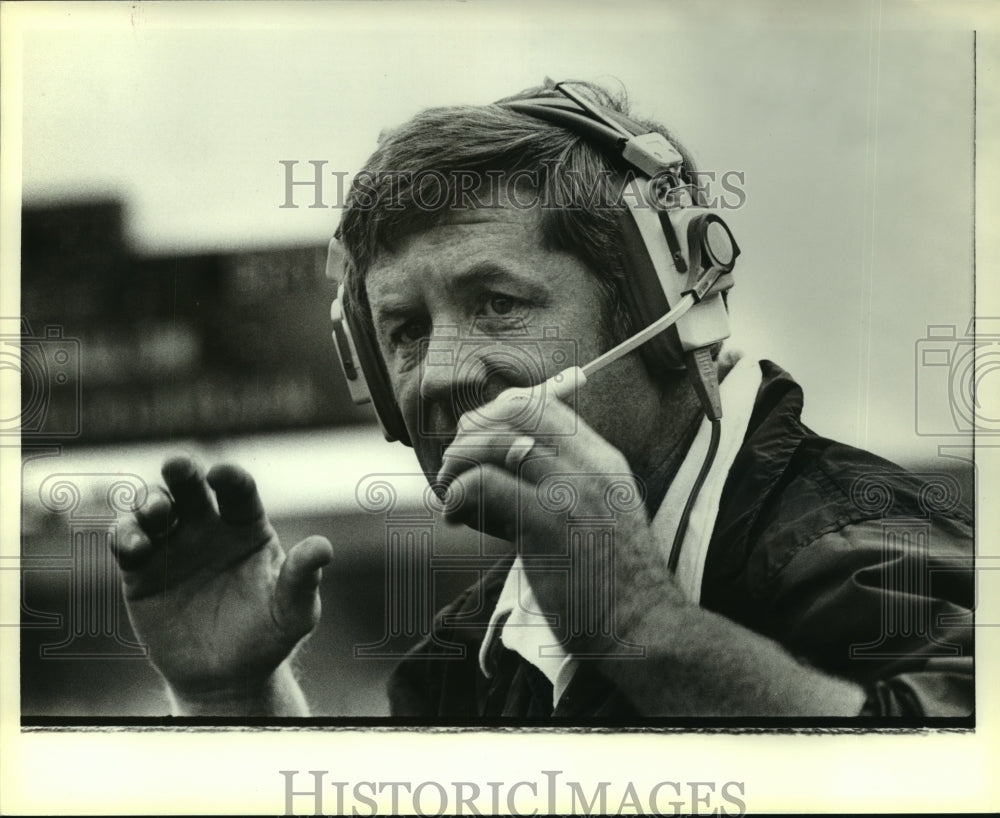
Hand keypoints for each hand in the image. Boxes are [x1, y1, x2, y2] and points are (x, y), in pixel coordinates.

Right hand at [114, 455, 332, 709]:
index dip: (230, 478)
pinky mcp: (141, 572)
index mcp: (247, 527)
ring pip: (154, 509)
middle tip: (176, 466)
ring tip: (157, 514)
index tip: (220, 474)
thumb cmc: (268, 636)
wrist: (227, 676)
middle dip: (182, 472)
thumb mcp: (293, 610)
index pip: (238, 492)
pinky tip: (136, 546)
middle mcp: (208, 529)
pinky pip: (127, 543)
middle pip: (191, 489)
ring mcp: (173, 547)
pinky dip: (125, 536)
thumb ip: (302, 578)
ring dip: (150, 503)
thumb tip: (322, 548)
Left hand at [438, 389, 865, 715]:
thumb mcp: (599, 513)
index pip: (544, 404)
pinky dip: (458, 495)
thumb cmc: (611, 581)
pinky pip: (485, 484)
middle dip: (475, 430)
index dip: (499, 411)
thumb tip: (496, 472)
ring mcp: (569, 489)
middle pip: (518, 412)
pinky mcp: (547, 520)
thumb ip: (560, 486)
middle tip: (455, 460)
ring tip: (449, 488)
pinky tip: (454, 516)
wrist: (640, 624)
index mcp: (604, 459)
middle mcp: (589, 464)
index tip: (476, 435)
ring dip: (459, 462)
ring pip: (496, 443)